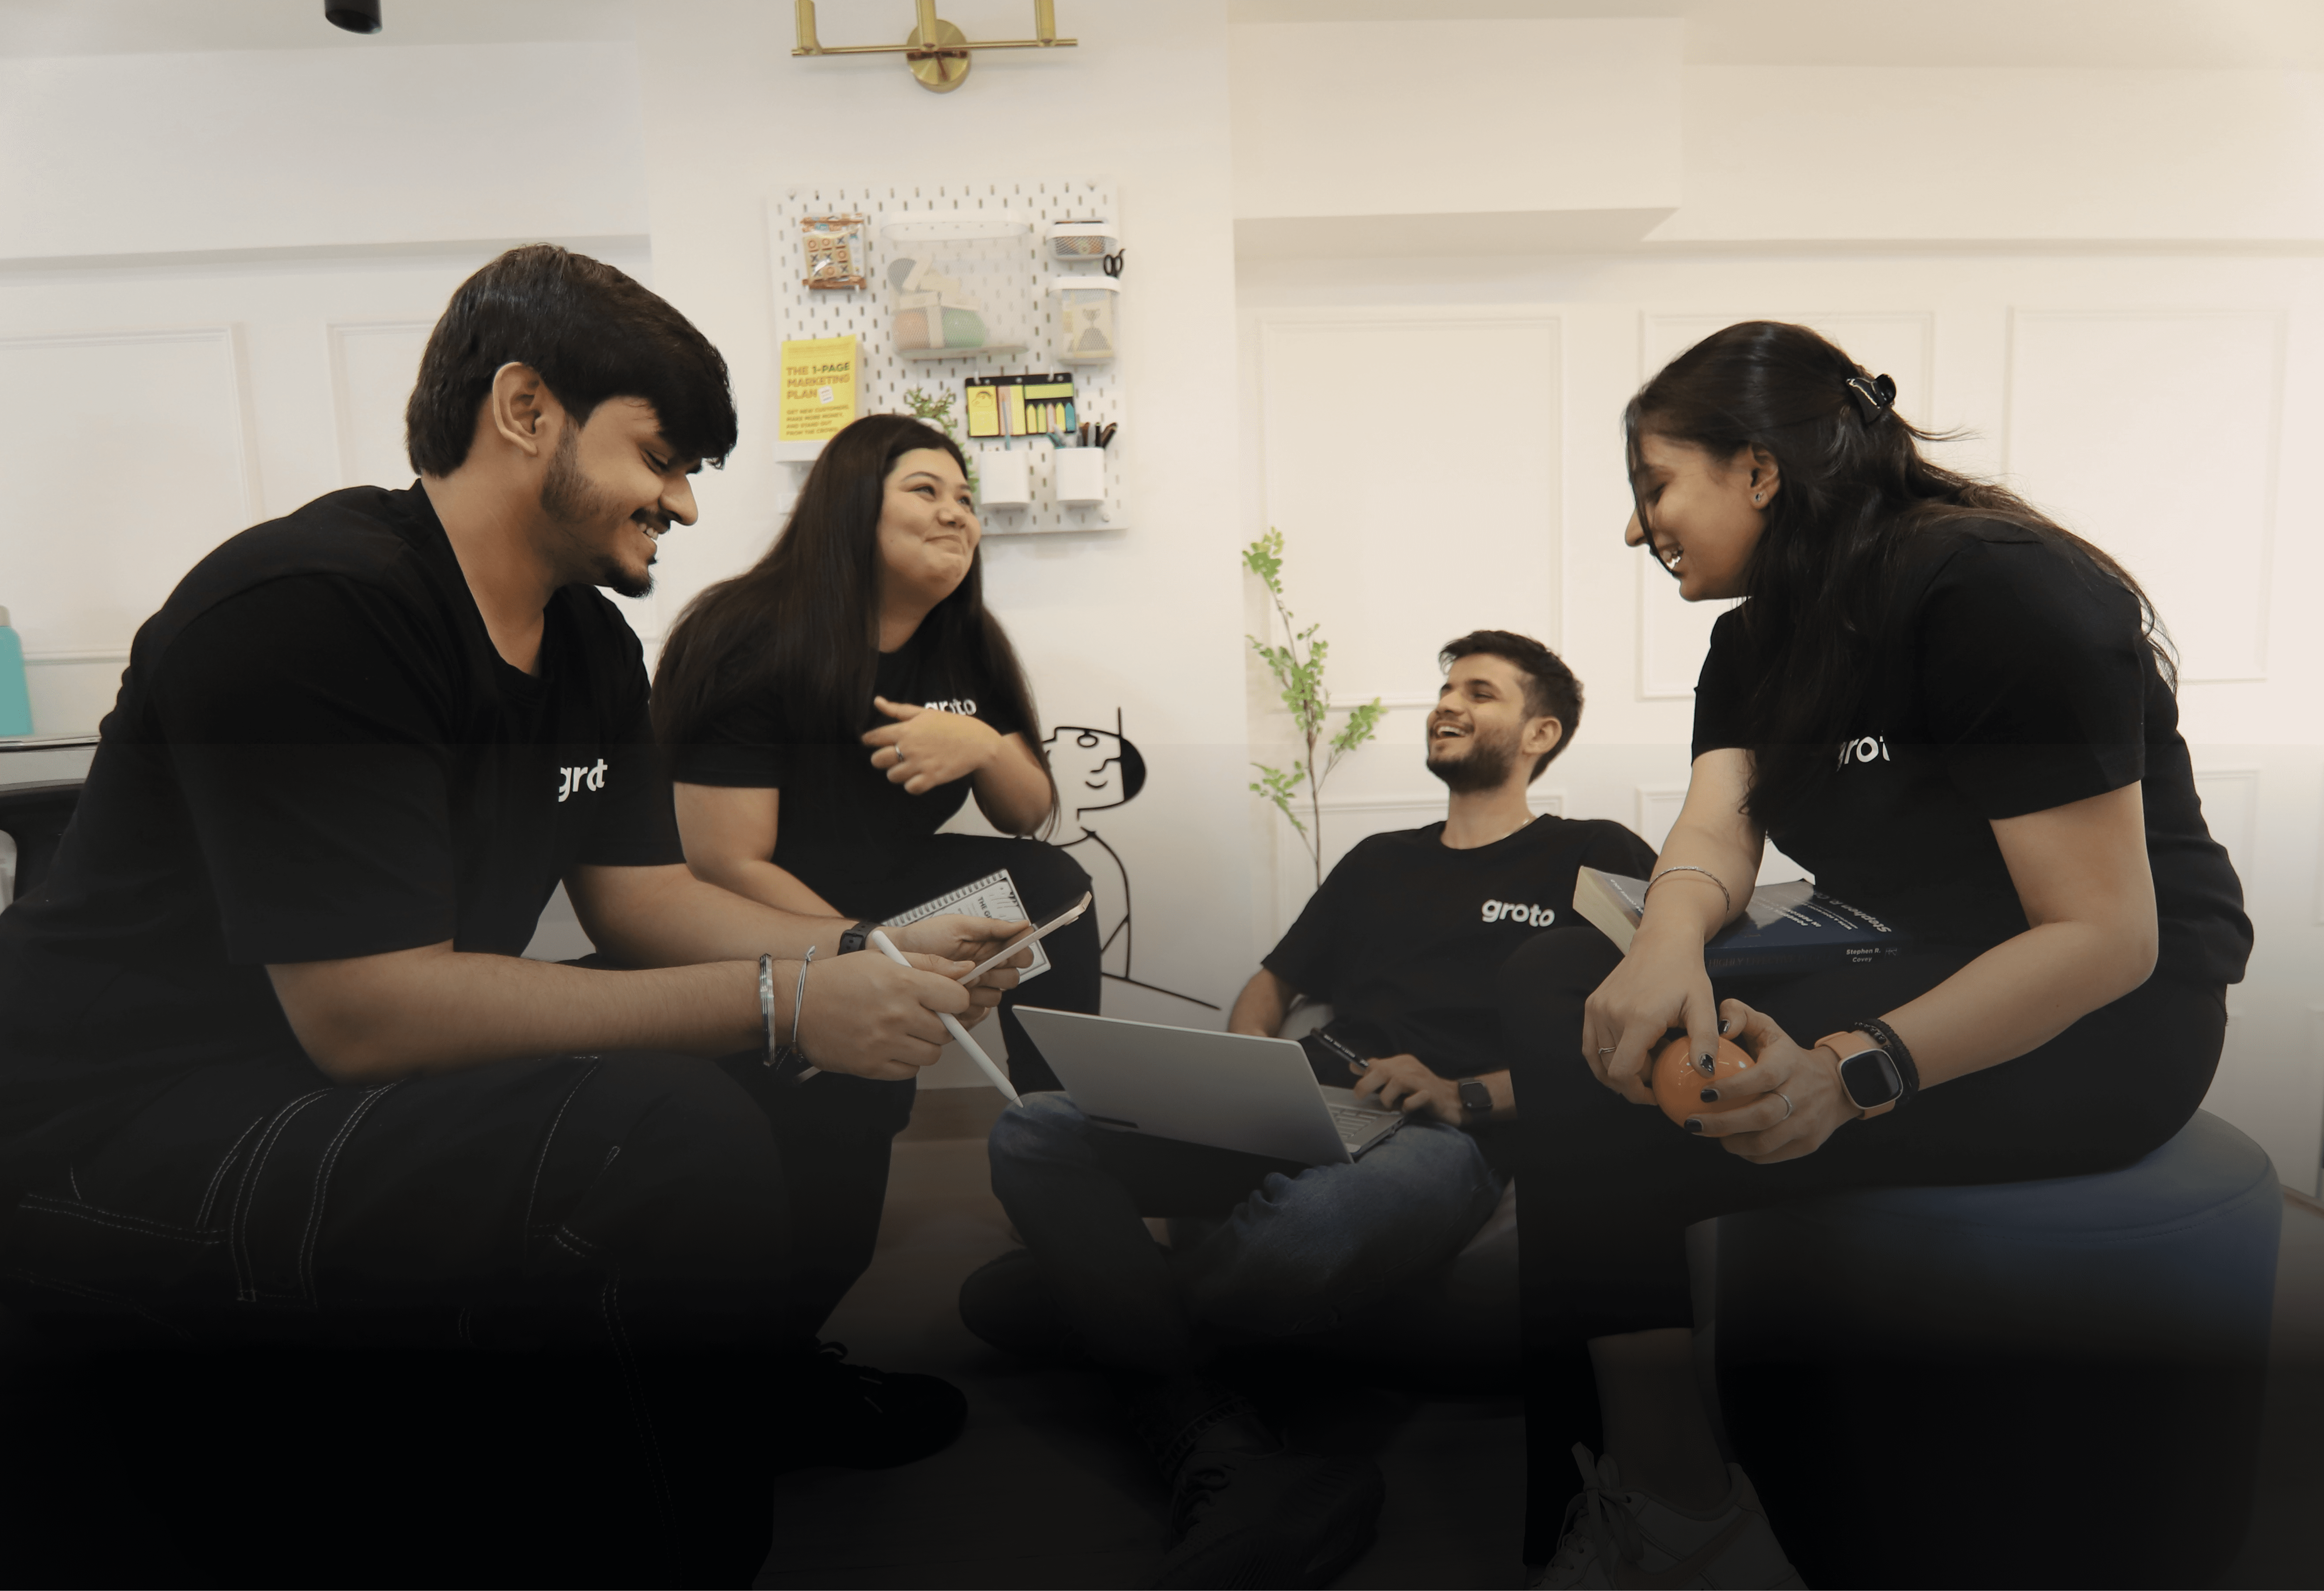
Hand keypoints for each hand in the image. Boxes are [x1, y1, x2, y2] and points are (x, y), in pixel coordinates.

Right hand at [792, 950, 977, 1080]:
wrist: (796, 1003)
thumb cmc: (838, 979)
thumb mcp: (884, 958)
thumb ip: (928, 964)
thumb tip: (964, 969)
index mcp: (903, 984)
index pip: (957, 999)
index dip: (956, 1001)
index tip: (947, 1001)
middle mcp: (896, 1015)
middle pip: (947, 1031)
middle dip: (940, 1024)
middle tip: (921, 1016)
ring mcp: (884, 1043)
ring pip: (931, 1055)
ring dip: (924, 1044)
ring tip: (904, 1031)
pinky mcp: (871, 1066)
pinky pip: (909, 1071)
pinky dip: (906, 1062)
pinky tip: (891, 1046)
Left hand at [862, 699, 1000, 794]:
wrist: (978, 742)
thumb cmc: (951, 725)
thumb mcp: (924, 713)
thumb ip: (897, 710)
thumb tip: (877, 701)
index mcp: (906, 729)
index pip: (874, 737)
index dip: (869, 741)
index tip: (872, 742)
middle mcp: (909, 747)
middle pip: (877, 760)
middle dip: (882, 760)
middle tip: (893, 757)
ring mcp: (920, 764)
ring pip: (892, 776)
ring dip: (898, 773)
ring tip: (909, 767)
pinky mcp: (931, 778)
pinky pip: (910, 788)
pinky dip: (912, 785)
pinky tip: (919, 777)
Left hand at [882, 912, 1028, 1020]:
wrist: (896, 956)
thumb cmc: (922, 938)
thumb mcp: (958, 926)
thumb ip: (992, 927)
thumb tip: (1022, 925)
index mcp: (989, 947)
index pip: (1021, 955)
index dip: (1018, 956)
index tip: (1005, 954)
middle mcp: (985, 968)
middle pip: (1012, 979)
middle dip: (995, 974)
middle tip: (976, 967)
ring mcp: (974, 989)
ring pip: (995, 997)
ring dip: (978, 990)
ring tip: (959, 980)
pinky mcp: (962, 1006)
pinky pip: (978, 1013)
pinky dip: (966, 1007)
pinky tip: (952, 995)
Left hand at [1349, 1053, 1461, 1124]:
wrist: (1453, 1099)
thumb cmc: (1422, 1089)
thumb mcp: (1399, 1077)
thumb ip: (1378, 1071)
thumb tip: (1354, 1065)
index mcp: (1402, 1063)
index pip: (1377, 1064)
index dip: (1364, 1075)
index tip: (1357, 1086)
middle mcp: (1411, 1068)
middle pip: (1383, 1071)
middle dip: (1367, 1085)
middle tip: (1362, 1098)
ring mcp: (1422, 1080)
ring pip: (1397, 1082)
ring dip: (1388, 1097)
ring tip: (1390, 1106)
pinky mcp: (1431, 1095)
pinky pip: (1416, 1098)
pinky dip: (1408, 1105)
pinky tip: (1407, 1109)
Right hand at [1581, 924, 1718, 1104]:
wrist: (1662, 941)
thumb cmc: (1686, 974)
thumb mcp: (1704, 1006)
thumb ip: (1705, 1041)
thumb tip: (1705, 1074)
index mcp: (1638, 1018)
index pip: (1623, 1072)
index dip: (1637, 1092)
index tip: (1656, 1094)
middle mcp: (1611, 1014)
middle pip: (1612, 1069)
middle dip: (1633, 1082)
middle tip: (1656, 1077)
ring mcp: (1597, 1009)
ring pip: (1598, 1060)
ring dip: (1618, 1070)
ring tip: (1642, 1066)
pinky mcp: (1592, 1005)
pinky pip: (1590, 1045)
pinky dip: (1604, 1058)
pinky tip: (1627, 1055)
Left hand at [1683, 1000, 1859, 1162]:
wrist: (1837, 1084)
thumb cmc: (1788, 1055)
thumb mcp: (1768, 1027)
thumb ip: (1740, 1015)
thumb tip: (1719, 1027)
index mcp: (1789, 1065)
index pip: (1762, 1078)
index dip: (1732, 1088)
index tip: (1704, 1093)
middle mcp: (1801, 1095)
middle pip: (1761, 1116)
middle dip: (1723, 1123)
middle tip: (1693, 1123)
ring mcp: (1807, 1122)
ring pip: (1766, 1141)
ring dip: (1732, 1142)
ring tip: (1710, 1134)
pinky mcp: (1808, 1143)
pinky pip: (1772, 1155)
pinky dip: (1748, 1153)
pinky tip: (1731, 1142)